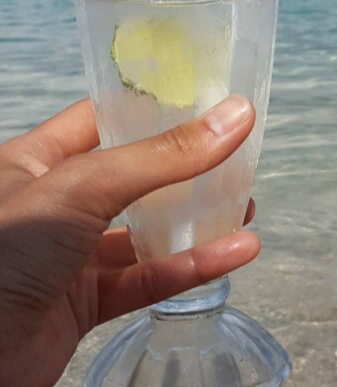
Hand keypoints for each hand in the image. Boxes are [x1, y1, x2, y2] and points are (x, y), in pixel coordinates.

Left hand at [0, 95, 259, 386]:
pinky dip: (191, 267)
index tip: (203, 96)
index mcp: (36, 161)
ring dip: (196, 222)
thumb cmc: (0, 254)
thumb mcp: (83, 188)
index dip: (152, 106)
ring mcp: (67, 255)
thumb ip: (162, 157)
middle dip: (186, 169)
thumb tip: (234, 116)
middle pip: (133, 176)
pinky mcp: (82, 303)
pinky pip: (145, 280)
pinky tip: (234, 252)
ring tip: (246, 206)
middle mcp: (53, 204)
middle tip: (235, 156)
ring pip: (144, 232)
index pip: (103, 118)